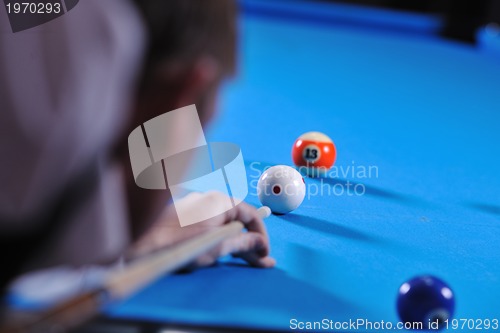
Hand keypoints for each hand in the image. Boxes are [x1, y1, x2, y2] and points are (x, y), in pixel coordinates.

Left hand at [130, 192, 275, 268]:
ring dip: (235, 242)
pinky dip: (219, 240)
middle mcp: (209, 201)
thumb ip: (243, 244)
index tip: (264, 253)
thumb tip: (260, 244)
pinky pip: (209, 227)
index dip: (261, 235)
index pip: (251, 215)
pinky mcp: (184, 219)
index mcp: (220, 202)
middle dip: (250, 242)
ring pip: (223, 226)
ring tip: (242, 260)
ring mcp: (195, 209)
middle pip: (237, 221)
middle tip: (260, 261)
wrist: (141, 245)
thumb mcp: (218, 247)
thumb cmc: (180, 244)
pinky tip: (220, 253)